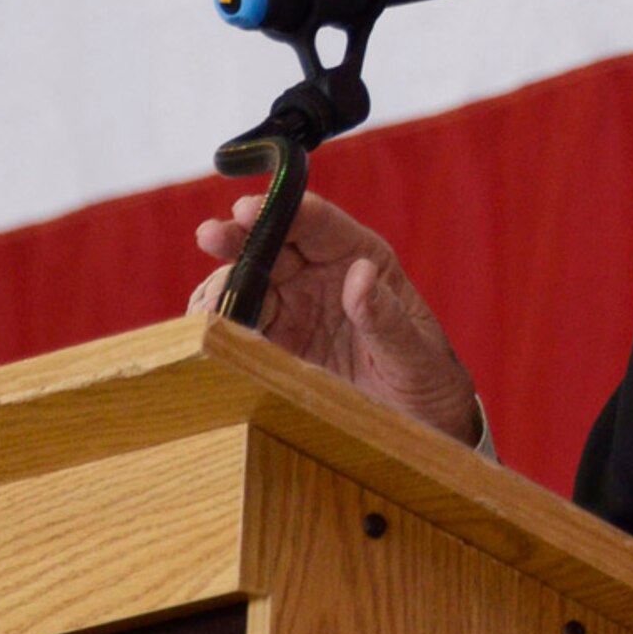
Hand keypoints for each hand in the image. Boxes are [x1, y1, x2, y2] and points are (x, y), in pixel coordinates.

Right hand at [190, 191, 479, 443]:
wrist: (419, 424)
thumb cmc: (427, 377)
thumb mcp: (415, 352)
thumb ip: (386, 317)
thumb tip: (360, 274)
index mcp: (361, 258)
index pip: (317, 223)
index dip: (283, 209)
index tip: (249, 208)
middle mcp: (321, 274)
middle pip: (271, 244)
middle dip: (238, 238)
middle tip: (210, 236)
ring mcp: (293, 306)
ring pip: (246, 281)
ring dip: (222, 286)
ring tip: (208, 305)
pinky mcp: (273, 341)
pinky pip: (237, 322)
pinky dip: (216, 323)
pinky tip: (206, 330)